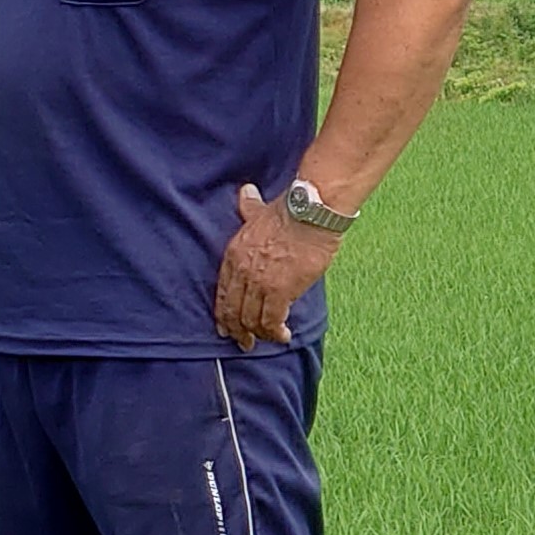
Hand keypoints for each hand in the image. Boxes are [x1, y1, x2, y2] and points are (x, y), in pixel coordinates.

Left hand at [213, 184, 337, 349]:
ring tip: (269, 340)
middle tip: (244, 343)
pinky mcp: (280, 291)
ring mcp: (258, 283)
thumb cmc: (291, 210)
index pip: (223, 292)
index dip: (224, 313)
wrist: (311, 212)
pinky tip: (284, 335)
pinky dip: (276, 332)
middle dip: (237, 330)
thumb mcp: (260, 209)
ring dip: (259, 334)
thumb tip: (246, 192)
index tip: (226, 327)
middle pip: (233, 310)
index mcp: (233, 254)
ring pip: (251, 319)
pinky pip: (271, 320)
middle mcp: (241, 271)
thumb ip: (250, 207)